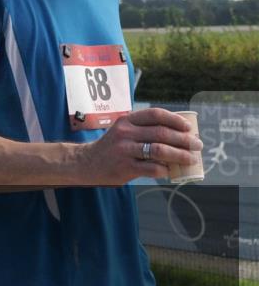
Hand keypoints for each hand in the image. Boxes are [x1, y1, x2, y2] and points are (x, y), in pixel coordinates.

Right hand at [82, 108, 202, 185]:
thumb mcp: (124, 131)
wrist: (87, 162)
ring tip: (191, 159)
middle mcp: (125, 132)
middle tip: (197, 145)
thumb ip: (144, 129)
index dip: (175, 120)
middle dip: (184, 140)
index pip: (155, 114)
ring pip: (159, 150)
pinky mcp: (125, 167)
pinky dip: (165, 170)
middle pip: (161, 133)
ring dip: (180, 155)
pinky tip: (170, 171)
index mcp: (127, 120)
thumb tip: (180, 135)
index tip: (189, 127)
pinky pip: (151, 168)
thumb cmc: (113, 147)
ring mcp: (124, 150)